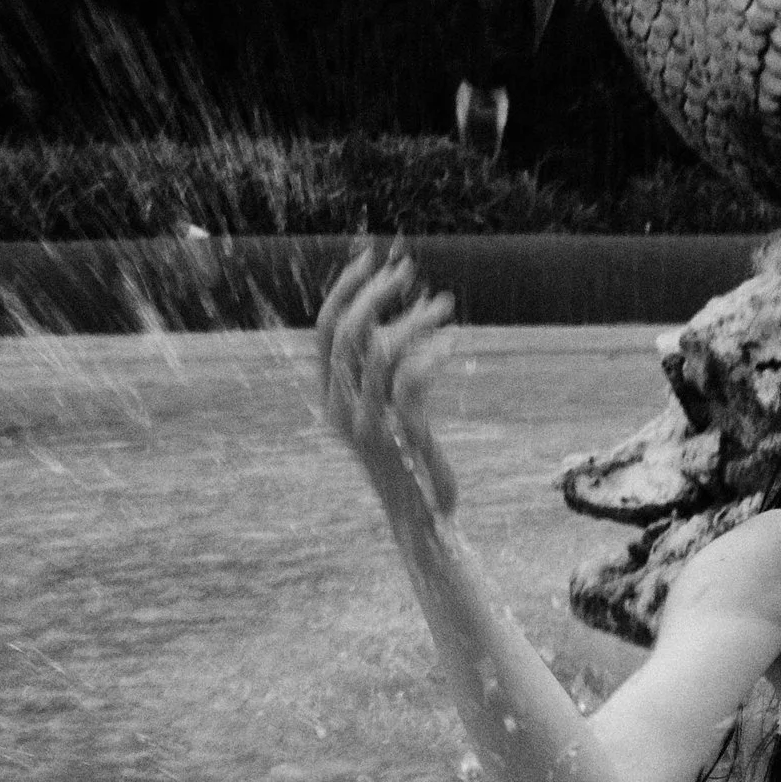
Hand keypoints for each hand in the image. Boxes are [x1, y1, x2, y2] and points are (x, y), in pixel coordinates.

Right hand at [315, 242, 461, 541]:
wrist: (424, 521)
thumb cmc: (413, 464)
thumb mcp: (393, 410)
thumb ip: (390, 368)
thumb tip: (408, 310)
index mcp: (331, 399)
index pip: (326, 331)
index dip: (345, 290)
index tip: (372, 260)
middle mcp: (340, 409)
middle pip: (345, 332)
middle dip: (376, 292)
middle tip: (409, 271)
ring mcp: (367, 423)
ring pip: (379, 348)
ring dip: (414, 318)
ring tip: (444, 306)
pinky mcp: (399, 435)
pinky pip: (411, 378)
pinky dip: (434, 352)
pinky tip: (454, 341)